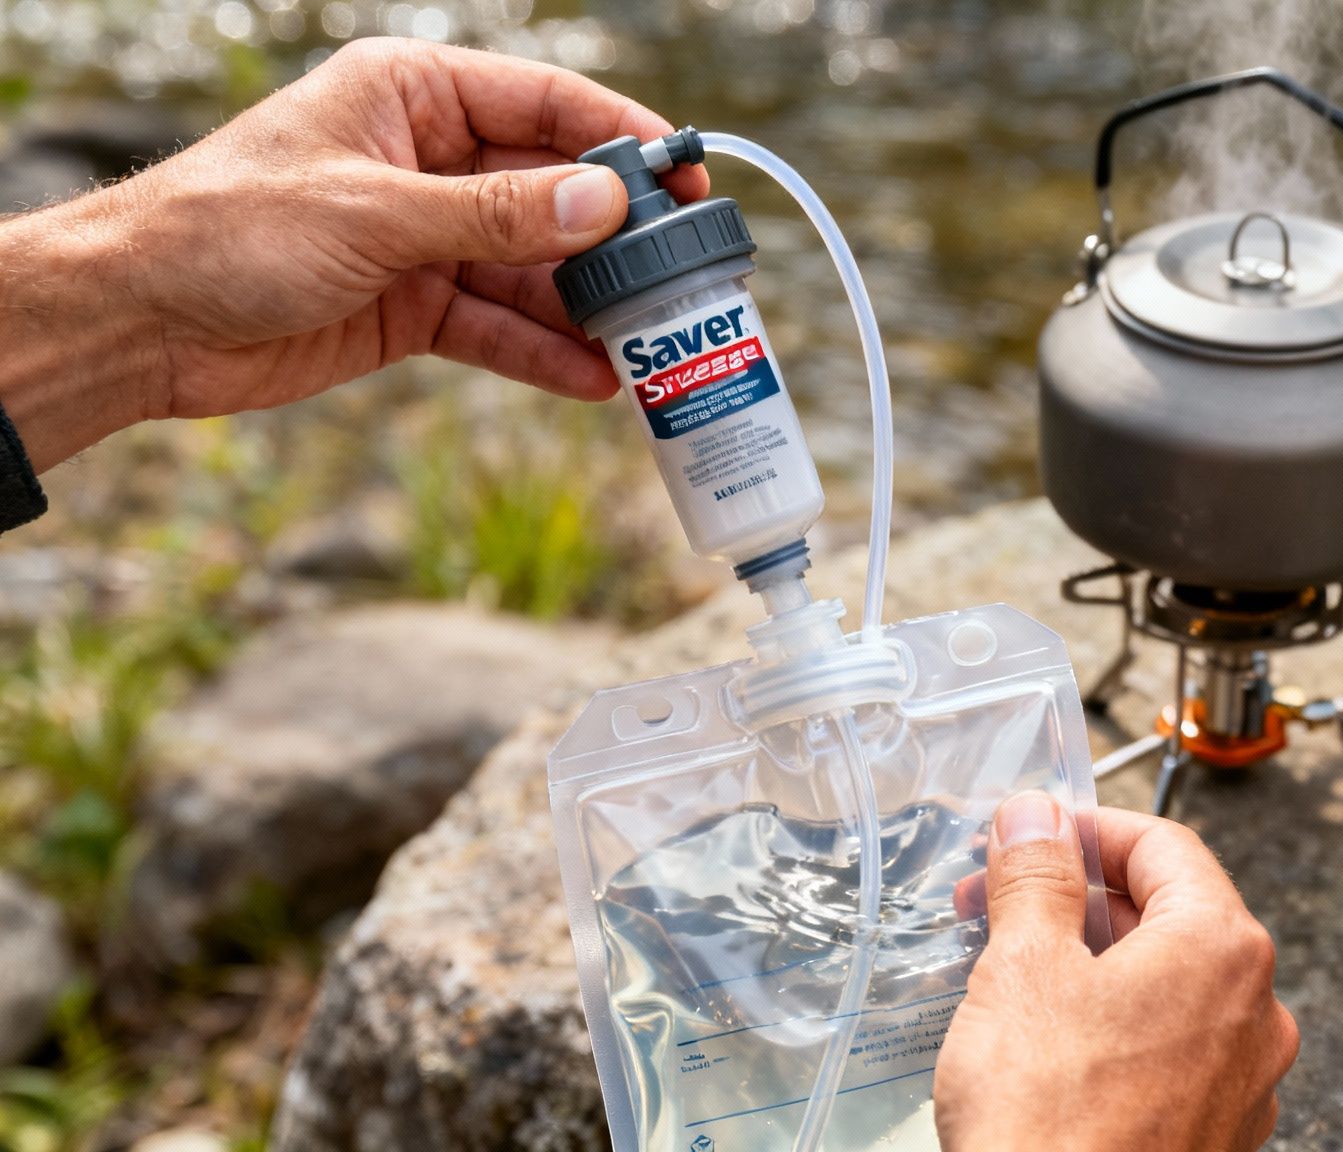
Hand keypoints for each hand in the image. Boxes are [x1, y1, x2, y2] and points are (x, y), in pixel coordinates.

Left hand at [0, 37, 707, 469]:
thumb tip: (601, 206)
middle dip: (616, 238)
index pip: (545, 104)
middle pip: (552, 192)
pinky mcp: (414, 305)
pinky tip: (594, 381)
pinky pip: (497, 325)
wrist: (140, 321)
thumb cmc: (231, 230)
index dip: (622, 141)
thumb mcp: (374, 214)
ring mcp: (425, 236)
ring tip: (652, 343)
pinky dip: (542, 353)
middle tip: (686, 276)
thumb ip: (494, 213)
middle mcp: (429, 160)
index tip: (686, 177)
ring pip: (533, 267)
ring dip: (587, 307)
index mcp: (414, 96)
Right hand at [935, 796, 1298, 1151]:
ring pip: (1167, 986)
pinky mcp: (1216, 1135)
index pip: (1165, 846)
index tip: (1034, 834)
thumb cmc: (1050, 1120)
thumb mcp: (1023, 968)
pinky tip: (1049, 1042)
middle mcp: (1255, 1011)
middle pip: (1170, 914)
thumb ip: (1036, 877)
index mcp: (1222, 948)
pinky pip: (1170, 1050)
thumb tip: (1037, 818)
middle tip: (1000, 902)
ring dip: (1093, 962)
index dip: (1090, 830)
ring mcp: (1243, 1081)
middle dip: (1079, 899)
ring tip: (1012, 971)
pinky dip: (1115, 1025)